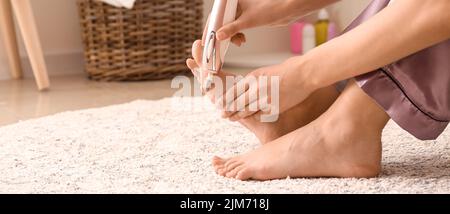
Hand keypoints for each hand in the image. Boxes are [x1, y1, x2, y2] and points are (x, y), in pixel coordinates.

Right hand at [205, 0, 336, 43]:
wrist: (288, 9)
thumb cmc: (270, 8)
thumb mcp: (248, 21)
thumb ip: (232, 29)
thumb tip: (218, 37)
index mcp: (230, 1)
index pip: (214, 16)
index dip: (210, 29)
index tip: (207, 41)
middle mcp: (232, 5)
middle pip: (219, 22)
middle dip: (220, 36)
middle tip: (219, 47)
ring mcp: (239, 12)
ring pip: (227, 27)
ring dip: (230, 37)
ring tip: (238, 43)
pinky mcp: (246, 18)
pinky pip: (235, 29)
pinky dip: (236, 36)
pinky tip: (242, 40)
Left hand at [217, 57, 317, 121]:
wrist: (303, 75)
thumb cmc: (285, 72)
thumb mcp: (264, 73)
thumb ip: (252, 82)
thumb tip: (241, 91)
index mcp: (252, 78)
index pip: (233, 92)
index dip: (225, 100)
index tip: (219, 104)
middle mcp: (256, 89)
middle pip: (236, 103)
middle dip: (228, 111)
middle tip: (222, 115)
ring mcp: (265, 100)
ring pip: (246, 111)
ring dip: (237, 116)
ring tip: (230, 119)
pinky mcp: (274, 109)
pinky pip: (260, 115)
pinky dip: (254, 116)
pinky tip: (250, 117)